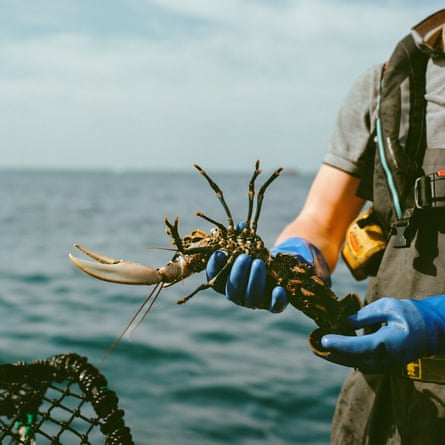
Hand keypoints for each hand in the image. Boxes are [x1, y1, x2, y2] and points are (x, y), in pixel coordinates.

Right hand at [206, 235, 330, 312]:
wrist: (276, 267)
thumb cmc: (254, 254)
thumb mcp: (246, 245)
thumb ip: (240, 237)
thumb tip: (240, 226)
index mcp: (225, 282)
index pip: (214, 278)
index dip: (214, 267)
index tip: (219, 253)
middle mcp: (237, 295)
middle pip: (232, 291)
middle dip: (238, 273)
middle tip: (244, 257)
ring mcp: (255, 302)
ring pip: (251, 298)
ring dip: (254, 280)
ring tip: (259, 263)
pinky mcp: (273, 305)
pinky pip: (274, 306)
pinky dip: (276, 299)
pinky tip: (279, 288)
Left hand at [315, 296, 444, 372]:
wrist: (431, 332)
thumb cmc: (411, 315)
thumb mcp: (389, 306)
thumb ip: (365, 315)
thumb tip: (344, 321)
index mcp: (389, 342)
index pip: (361, 347)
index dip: (341, 345)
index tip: (324, 339)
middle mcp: (386, 359)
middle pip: (353, 359)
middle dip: (331, 353)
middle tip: (312, 344)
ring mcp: (385, 366)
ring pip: (354, 364)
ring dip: (335, 356)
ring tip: (317, 346)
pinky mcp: (382, 366)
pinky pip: (359, 363)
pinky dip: (344, 356)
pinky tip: (332, 347)